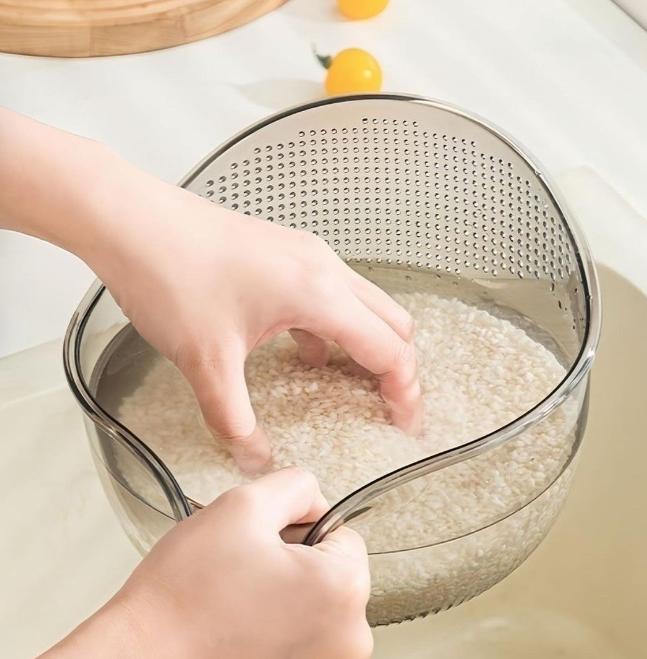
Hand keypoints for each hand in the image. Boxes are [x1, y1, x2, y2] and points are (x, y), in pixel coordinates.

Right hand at [43, 468, 372, 658]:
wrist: (142, 655)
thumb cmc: (186, 595)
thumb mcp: (244, 505)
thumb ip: (295, 484)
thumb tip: (314, 496)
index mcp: (342, 591)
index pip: (341, 529)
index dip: (298, 522)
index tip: (263, 539)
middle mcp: (348, 638)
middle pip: (332, 565)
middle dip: (293, 555)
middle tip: (246, 565)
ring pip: (315, 597)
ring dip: (284, 586)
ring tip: (239, 593)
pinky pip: (301, 628)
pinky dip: (277, 617)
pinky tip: (240, 617)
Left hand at [90, 158, 422, 472]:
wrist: (132, 221)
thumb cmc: (169, 271)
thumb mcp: (206, 361)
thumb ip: (234, 418)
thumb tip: (254, 455)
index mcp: (318, 293)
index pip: (389, 348)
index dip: (404, 391)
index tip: (404, 422)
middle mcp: (322, 268)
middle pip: (390, 322)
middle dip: (396, 368)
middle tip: (386, 406)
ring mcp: (305, 256)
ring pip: (363, 305)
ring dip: (366, 345)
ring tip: (352, 385)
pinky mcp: (284, 254)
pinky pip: (328, 295)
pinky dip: (332, 328)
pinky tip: (305, 352)